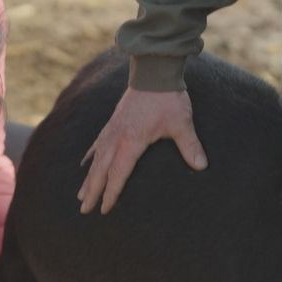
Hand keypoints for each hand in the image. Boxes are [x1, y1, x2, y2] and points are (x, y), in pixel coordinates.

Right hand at [78, 87, 205, 214]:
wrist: (154, 72)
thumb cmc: (168, 98)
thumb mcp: (181, 123)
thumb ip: (190, 145)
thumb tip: (202, 166)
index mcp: (132, 141)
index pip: (118, 174)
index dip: (111, 193)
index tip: (105, 209)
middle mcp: (117, 137)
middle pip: (101, 170)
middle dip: (92, 191)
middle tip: (84, 209)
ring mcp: (112, 129)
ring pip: (96, 159)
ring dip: (88, 178)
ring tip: (80, 195)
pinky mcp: (113, 122)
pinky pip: (97, 143)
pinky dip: (90, 156)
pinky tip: (85, 164)